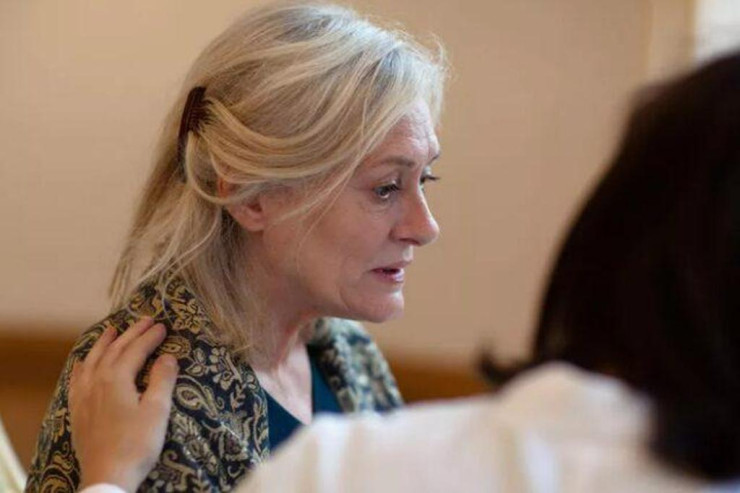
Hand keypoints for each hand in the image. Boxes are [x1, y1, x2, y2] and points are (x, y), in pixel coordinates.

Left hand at [69, 318, 178, 492]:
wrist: (108, 475)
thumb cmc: (136, 444)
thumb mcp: (157, 411)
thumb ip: (162, 379)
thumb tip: (167, 356)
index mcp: (117, 379)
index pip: (135, 350)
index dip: (150, 337)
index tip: (163, 326)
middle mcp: (97, 382)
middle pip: (114, 350)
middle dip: (131, 333)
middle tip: (146, 320)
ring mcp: (84, 396)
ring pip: (93, 361)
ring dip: (104, 343)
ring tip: (112, 330)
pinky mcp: (78, 411)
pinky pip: (77, 380)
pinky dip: (82, 366)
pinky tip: (83, 363)